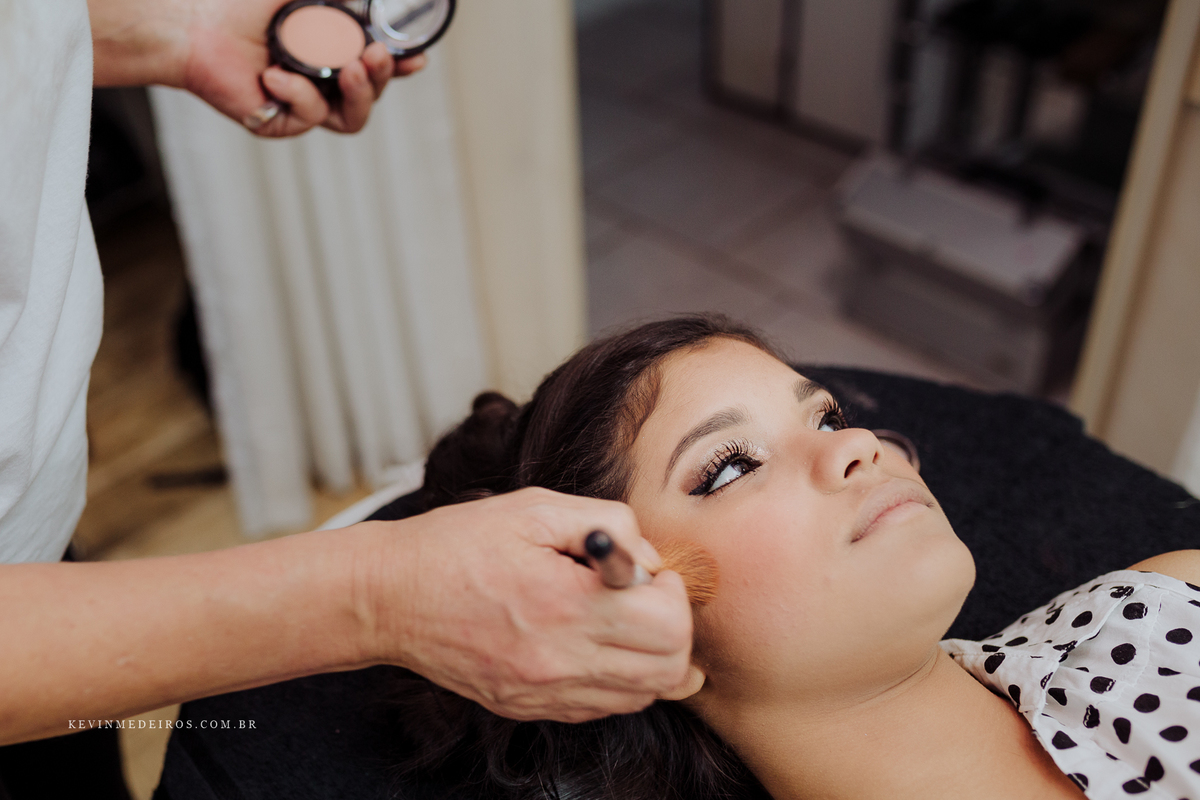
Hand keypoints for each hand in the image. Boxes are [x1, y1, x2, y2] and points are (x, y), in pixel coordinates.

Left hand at [89, 0, 425, 135]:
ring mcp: (306, 106)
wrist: (194, 27)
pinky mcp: (284, 123)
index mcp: (332, 54)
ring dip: (360, 93)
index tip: (417, 58)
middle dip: (383, 77)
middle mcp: (324, 84)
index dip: (401, 66)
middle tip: (377, 55)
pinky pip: (310, 117)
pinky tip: (272, 75)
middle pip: (372, 95)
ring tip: (351, 68)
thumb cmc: (241, 7)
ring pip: (353, 117)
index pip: (377, 66)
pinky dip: (297, 93)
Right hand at [357, 488, 693, 722]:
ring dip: (651, 659)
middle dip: (673, 628)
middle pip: (668, 670)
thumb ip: (607, 523)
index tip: (649, 572)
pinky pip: (602, 709)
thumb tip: (649, 556)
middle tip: (645, 597)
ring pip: (643, 697)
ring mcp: (543, 693)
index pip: (669, 625)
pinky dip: (618, 680)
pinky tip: (596, 644)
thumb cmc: (457, 544)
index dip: (673, 591)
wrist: (389, 596)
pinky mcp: (528, 707)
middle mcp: (559, 660)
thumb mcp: (535, 507)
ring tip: (622, 620)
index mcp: (565, 604)